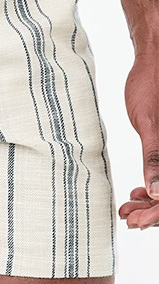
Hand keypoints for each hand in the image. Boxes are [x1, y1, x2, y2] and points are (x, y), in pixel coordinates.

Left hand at [119, 53, 158, 229]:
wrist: (152, 62)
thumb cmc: (151, 85)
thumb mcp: (149, 123)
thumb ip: (156, 157)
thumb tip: (158, 193)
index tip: (140, 221)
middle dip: (155, 210)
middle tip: (129, 217)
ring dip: (153, 201)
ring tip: (127, 208)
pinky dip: (154, 186)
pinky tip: (135, 192)